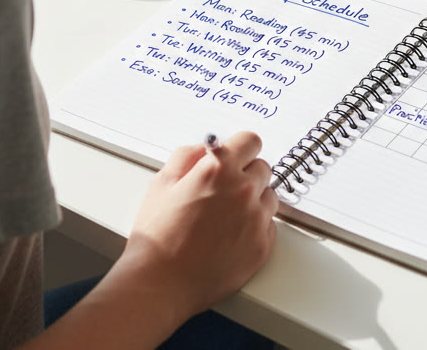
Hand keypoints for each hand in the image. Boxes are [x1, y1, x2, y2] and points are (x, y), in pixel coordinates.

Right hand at [116, 132, 277, 321]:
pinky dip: (255, 228)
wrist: (159, 284)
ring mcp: (256, 219)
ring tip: (225, 219)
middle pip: (262, 168)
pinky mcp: (262, 246)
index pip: (251, 141)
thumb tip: (206, 150)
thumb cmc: (157, 237)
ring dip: (253, 201)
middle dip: (245, 175)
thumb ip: (188, 156)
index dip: (240, 149)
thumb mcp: (162, 183)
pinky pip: (269, 225)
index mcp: (219, 169)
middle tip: (223, 193)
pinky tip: (230, 238)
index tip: (235, 158)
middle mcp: (243, 191)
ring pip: (268, 196)